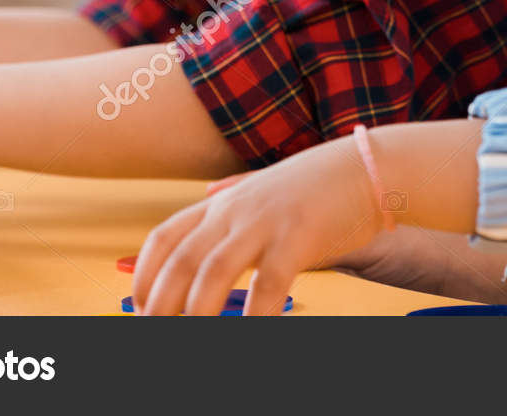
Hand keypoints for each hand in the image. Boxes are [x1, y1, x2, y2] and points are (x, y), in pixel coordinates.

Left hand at [133, 135, 382, 314]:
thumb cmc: (317, 185)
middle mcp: (235, 211)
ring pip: (212, 272)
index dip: (144, 277)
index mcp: (222, 203)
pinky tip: (252, 332)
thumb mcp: (264, 188)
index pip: (164, 238)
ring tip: (195, 338)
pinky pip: (268, 285)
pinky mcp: (298, 237)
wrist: (367, 167)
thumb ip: (233, 197)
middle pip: (179, 261)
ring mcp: (265, 222)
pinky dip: (255, 316)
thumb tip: (206, 197)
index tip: (140, 308)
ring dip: (198, 313)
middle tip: (157, 332)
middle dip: (161, 305)